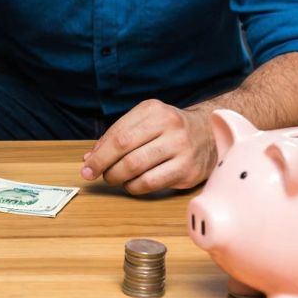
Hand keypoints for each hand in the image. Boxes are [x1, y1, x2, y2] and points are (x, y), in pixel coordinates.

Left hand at [80, 99, 215, 194]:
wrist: (210, 134)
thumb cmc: (168, 129)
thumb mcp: (144, 121)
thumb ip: (117, 136)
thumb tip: (89, 158)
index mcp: (153, 110)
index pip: (118, 134)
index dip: (99, 154)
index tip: (87, 167)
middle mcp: (169, 126)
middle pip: (125, 150)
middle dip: (105, 166)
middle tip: (98, 175)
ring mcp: (181, 148)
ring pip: (136, 168)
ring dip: (118, 178)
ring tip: (114, 179)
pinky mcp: (188, 170)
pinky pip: (151, 183)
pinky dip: (135, 187)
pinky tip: (132, 184)